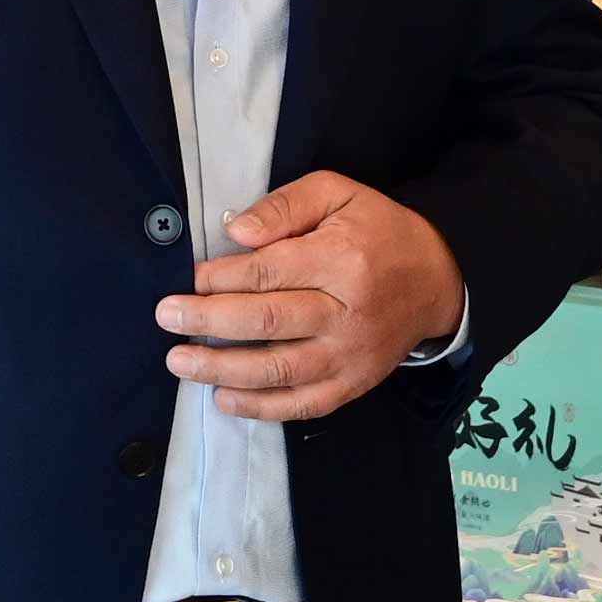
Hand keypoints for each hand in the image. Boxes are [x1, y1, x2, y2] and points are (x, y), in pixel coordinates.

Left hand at [154, 173, 465, 425]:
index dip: (221, 278)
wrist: (435, 280)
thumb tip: (237, 233)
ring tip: (179, 362)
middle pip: (267, 322)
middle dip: (208, 322)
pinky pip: (303, 404)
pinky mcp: (353, 384)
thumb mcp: (338, 194)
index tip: (188, 279)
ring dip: (223, 369)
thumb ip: (285, 206)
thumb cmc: (376, 232)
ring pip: (279, 370)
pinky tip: (223, 399)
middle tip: (167, 317)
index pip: (269, 272)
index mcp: (342, 259)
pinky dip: (261, 407)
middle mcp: (346, 312)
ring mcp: (350, 355)